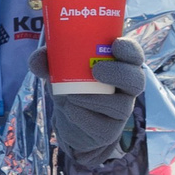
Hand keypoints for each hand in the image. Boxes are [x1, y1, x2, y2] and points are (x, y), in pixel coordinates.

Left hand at [49, 34, 144, 163]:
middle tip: (96, 70)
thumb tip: (38, 58)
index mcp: (119, 67)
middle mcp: (126, 89)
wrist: (69, 124)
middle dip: (118, 73)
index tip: (116, 43)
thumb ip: (48, 62)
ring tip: (71, 96)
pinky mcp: (110, 131)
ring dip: (93, 99)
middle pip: (136, 80)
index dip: (130, 49)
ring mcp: (121, 112)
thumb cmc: (71, 88)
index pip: (134, 56)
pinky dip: (83, 117)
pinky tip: (71, 111)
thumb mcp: (59, 72)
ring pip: (119, 106)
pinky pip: (102, 126)